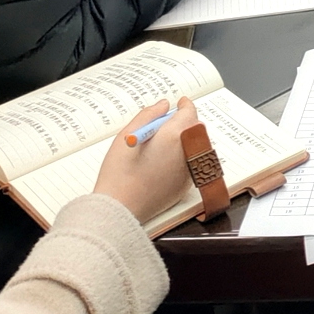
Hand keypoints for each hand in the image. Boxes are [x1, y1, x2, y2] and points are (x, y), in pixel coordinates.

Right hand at [93, 98, 197, 224]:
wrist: (120, 210)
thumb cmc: (119, 175)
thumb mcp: (127, 136)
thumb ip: (148, 116)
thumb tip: (163, 105)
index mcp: (175, 136)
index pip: (189, 112)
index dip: (184, 105)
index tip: (179, 103)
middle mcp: (188, 153)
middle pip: (194, 128)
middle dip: (182, 123)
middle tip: (162, 126)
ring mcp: (189, 171)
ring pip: (194, 147)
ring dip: (183, 141)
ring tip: (159, 146)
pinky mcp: (185, 186)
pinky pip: (190, 164)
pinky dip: (181, 158)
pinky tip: (160, 164)